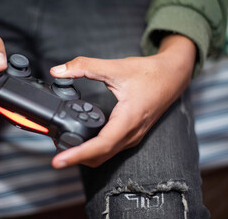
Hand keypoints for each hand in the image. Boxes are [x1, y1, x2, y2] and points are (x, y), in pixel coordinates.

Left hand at [50, 35, 195, 167]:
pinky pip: (110, 149)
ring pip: (105, 156)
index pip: (101, 145)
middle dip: (76, 158)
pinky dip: (94, 150)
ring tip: (64, 149)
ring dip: (85, 156)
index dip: (78, 155)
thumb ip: (85, 66)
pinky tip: (81, 142)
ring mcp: (132, 136)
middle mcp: (131, 133)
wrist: (173, 76)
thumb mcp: (116, 67)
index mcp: (128, 119)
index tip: (59, 161)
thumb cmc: (150, 73)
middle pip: (100, 156)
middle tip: (55, 156)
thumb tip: (58, 70)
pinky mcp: (131, 134)